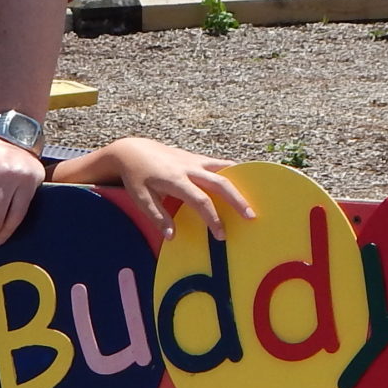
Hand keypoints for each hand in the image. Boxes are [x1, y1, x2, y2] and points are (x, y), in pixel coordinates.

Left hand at [100, 139, 254, 240]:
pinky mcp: (198, 158)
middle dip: (237, 200)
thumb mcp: (140, 198)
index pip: (200, 201)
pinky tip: (246, 181)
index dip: (212, 218)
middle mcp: (189, 168)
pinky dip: (233, 172)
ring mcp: (195, 160)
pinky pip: (219, 164)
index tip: (221, 235)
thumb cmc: (136, 177)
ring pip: (224, 170)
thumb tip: (173, 237)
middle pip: (220, 183)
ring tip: (254, 199)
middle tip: (251, 217)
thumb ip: (157, 217)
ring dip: (241, 184)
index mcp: (175, 180)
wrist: (134, 150)